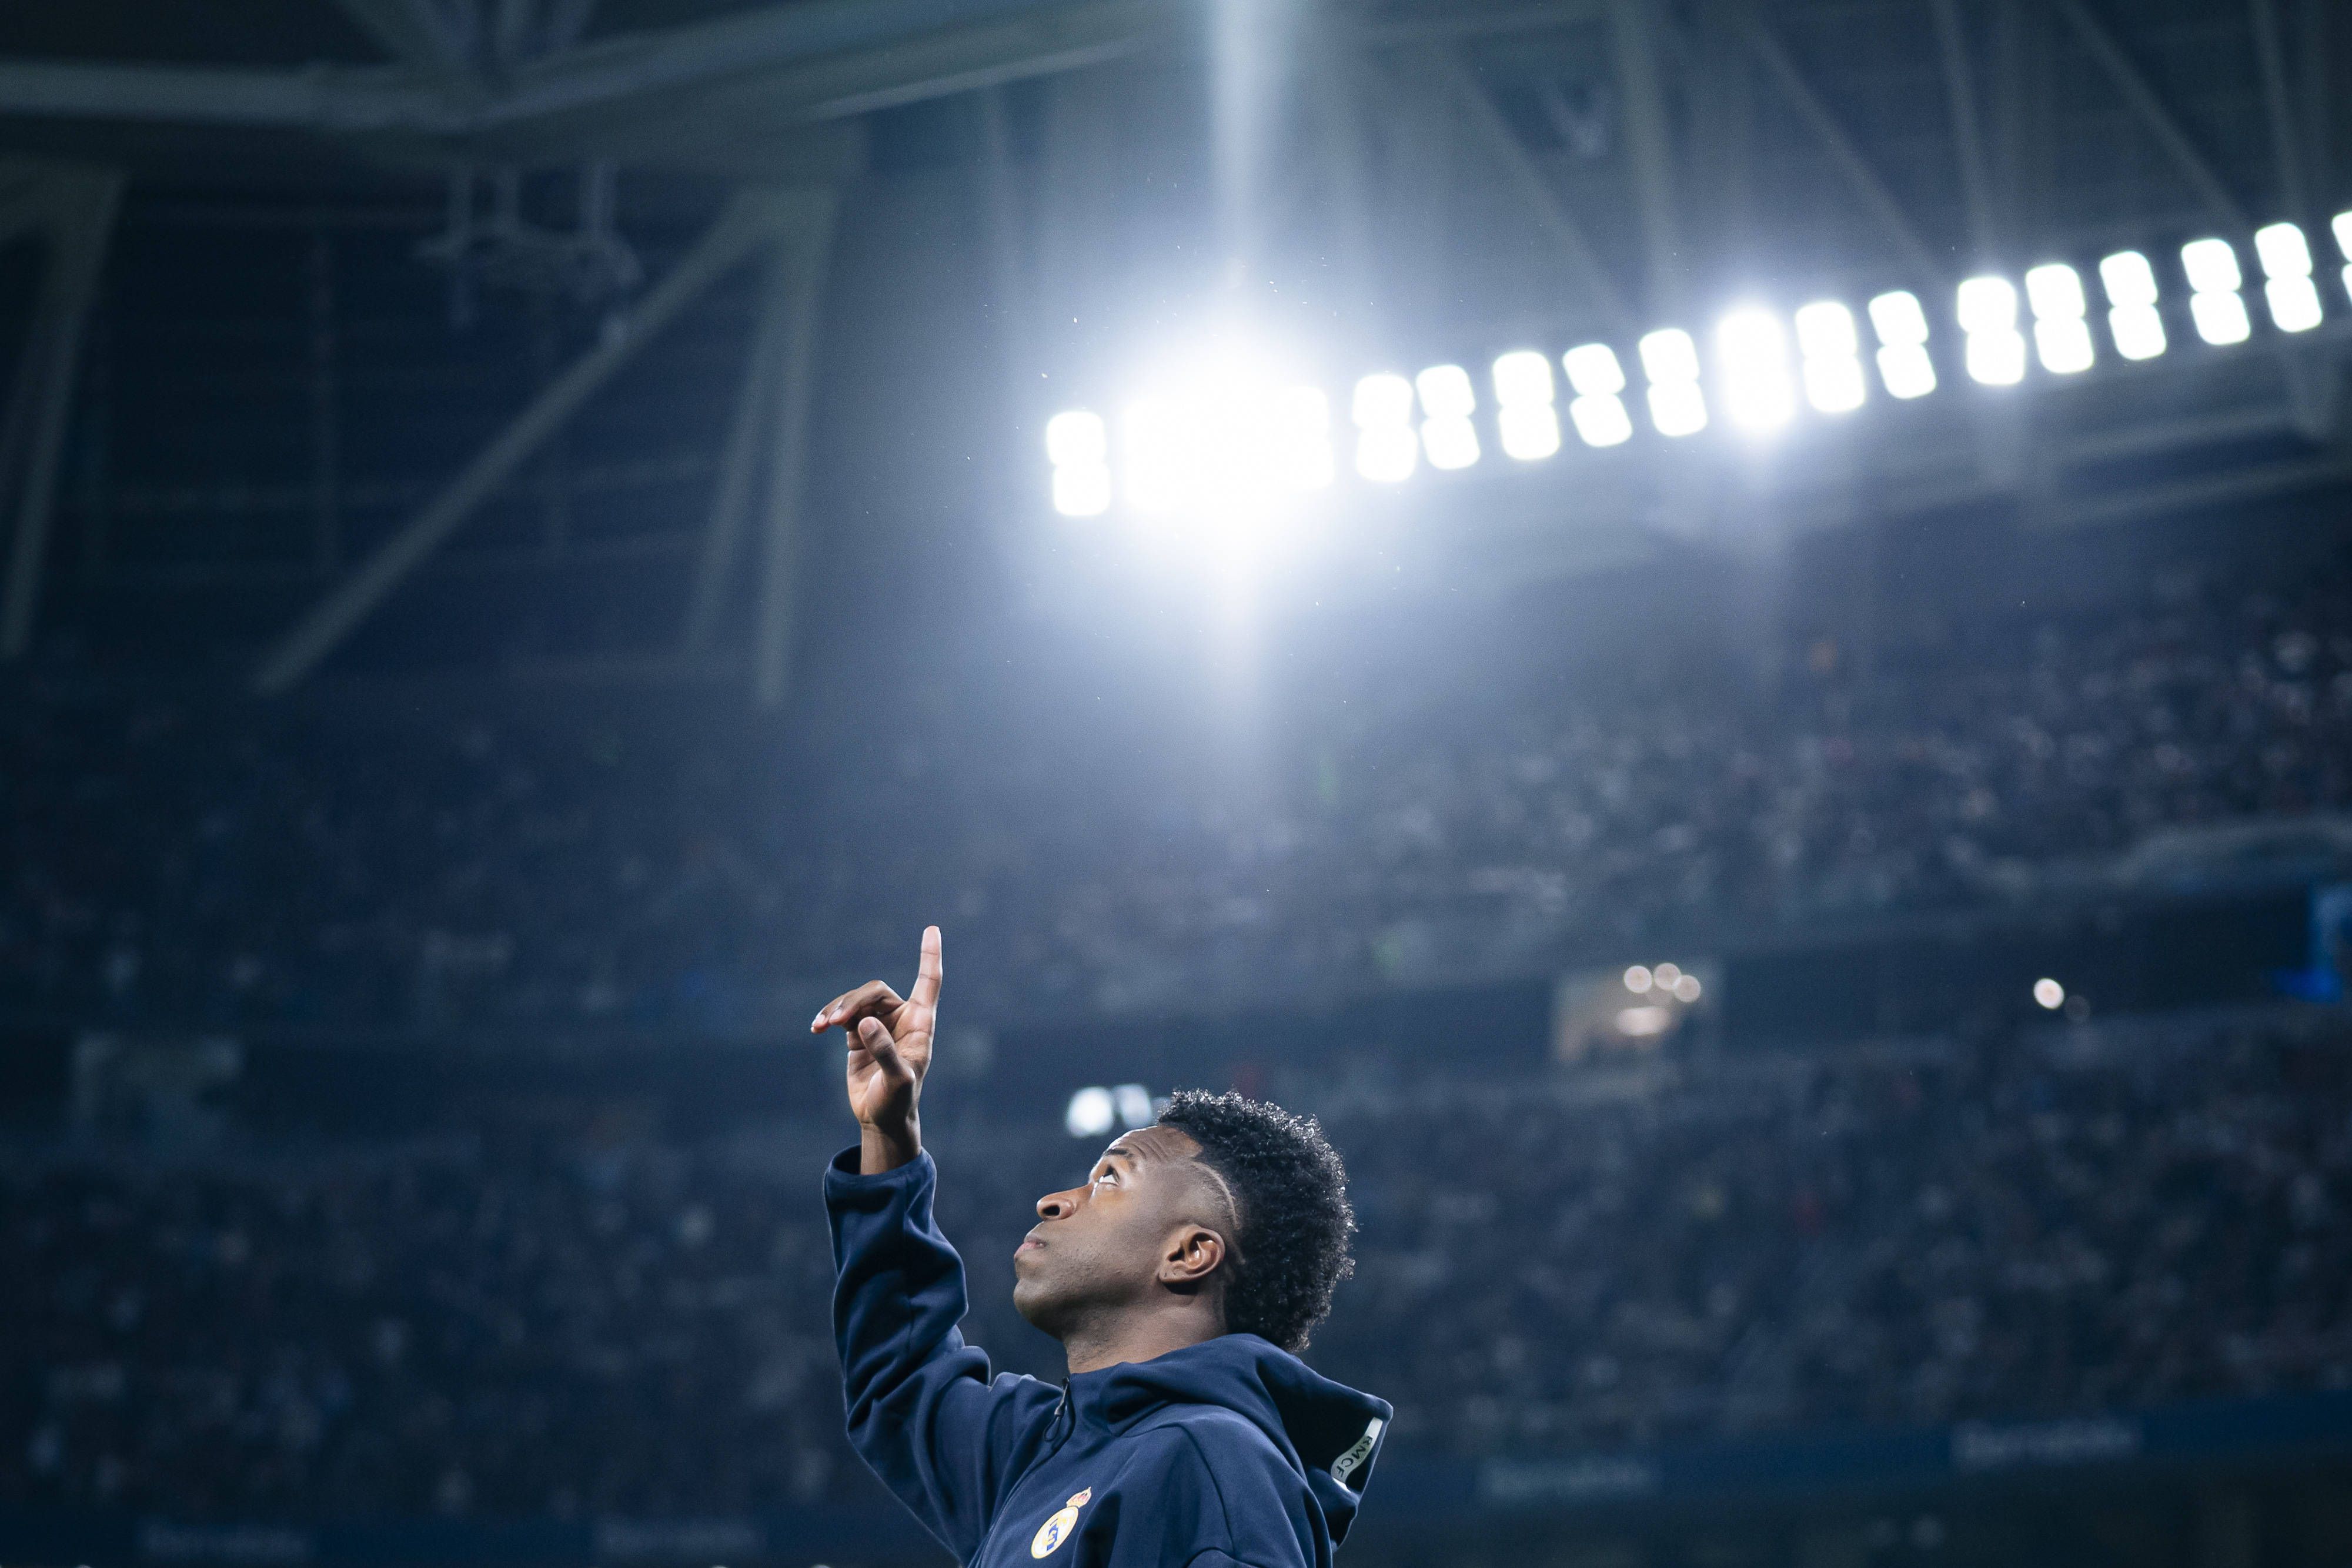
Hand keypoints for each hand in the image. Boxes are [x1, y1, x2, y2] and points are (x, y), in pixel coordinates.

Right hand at [811, 926, 940, 1172]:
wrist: (882, 1119)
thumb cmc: (899, 1101)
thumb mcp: (897, 1081)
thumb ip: (885, 1052)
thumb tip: (865, 1023)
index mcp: (920, 1024)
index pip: (928, 982)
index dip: (930, 956)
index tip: (932, 929)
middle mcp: (901, 1018)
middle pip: (876, 990)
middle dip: (855, 1000)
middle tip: (837, 1021)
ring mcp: (877, 1024)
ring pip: (856, 1000)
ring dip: (837, 1008)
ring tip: (822, 1025)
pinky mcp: (857, 1034)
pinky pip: (840, 1014)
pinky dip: (827, 1017)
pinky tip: (816, 1028)